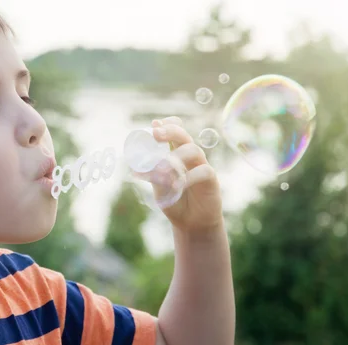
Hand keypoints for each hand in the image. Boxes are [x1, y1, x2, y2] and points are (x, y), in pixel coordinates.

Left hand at [149, 116, 222, 231]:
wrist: (191, 223)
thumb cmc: (175, 202)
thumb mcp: (160, 189)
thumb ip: (153, 177)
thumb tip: (135, 167)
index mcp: (177, 154)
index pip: (176, 131)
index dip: (167, 124)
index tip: (154, 125)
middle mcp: (190, 156)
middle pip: (184, 136)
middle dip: (170, 131)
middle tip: (156, 134)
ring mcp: (202, 166)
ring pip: (193, 150)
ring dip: (176, 157)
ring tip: (163, 169)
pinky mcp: (212, 180)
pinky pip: (203, 171)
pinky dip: (189, 176)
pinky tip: (178, 185)